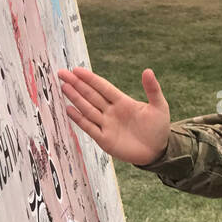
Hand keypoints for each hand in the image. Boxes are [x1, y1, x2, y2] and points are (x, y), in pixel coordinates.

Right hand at [57, 66, 171, 166]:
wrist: (158, 151)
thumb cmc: (159, 128)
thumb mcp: (159, 106)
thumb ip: (153, 89)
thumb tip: (148, 70)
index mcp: (123, 102)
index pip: (103, 87)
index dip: (90, 79)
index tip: (76, 69)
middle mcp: (112, 111)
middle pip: (91, 95)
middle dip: (77, 84)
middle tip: (62, 73)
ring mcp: (107, 125)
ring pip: (87, 109)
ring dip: (76, 98)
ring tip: (64, 87)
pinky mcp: (104, 139)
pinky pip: (89, 127)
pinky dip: (79, 119)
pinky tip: (69, 109)